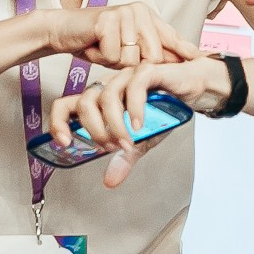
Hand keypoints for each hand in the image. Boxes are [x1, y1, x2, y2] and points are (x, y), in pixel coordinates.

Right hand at [42, 1, 201, 69]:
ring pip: (132, 60)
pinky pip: (113, 55)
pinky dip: (100, 57)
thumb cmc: (94, 42)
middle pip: (153, 57)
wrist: (62, 30)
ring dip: (113, 62)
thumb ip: (148, 55)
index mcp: (147, 17)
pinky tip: (92, 46)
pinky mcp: (108, 20)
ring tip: (101, 49)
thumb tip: (179, 65)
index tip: (205, 60)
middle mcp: (139, 12)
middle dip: (132, 66)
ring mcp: (124, 14)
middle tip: (112, 54)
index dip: (187, 51)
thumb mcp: (125, 49)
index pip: (172, 37)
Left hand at [44, 56, 223, 187]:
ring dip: (114, 124)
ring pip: (107, 96)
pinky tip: (139, 125)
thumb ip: (124, 157)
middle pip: (84, 102)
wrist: (194, 89)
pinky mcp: (148, 71)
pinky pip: (134, 86)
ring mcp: (127, 76)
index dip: (59, 122)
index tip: (65, 143)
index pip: (67, 105)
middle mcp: (110, 85)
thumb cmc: (165, 109)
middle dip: (94, 130)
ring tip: (126, 141)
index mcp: (101, 100)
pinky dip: (134, 108)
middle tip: (110, 147)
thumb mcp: (143, 140)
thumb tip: (110, 181)